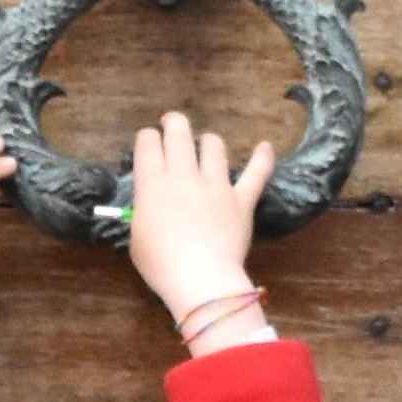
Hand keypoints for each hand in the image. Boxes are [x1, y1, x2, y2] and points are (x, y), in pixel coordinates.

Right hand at [129, 111, 274, 346]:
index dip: (147, 138)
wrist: (201, 278)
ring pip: (214, 146)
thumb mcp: (137, 238)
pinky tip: (265, 147)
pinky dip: (262, 158)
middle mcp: (183, 176)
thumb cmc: (160, 264)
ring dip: (208, 141)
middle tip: (172, 123)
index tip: (148, 141)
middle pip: (179, 133)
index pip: (147, 144)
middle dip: (174, 123)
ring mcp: (216, 184)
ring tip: (207, 143)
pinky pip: (256, 173)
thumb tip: (151, 207)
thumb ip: (144, 213)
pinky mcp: (241, 199)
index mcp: (152, 184)